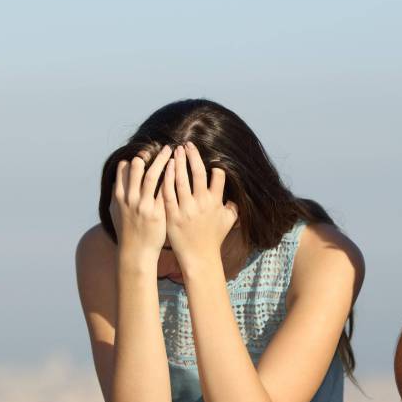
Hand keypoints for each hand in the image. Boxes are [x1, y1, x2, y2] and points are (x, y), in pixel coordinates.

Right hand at [109, 147, 170, 263]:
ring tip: (170, 150)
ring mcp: (143, 205)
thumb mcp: (117, 211)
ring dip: (161, 160)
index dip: (134, 159)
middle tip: (159, 146)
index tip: (144, 151)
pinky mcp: (157, 213)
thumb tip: (119, 179)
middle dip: (148, 154)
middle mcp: (130, 199)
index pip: (123, 169)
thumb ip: (118, 194)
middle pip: (137, 168)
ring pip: (151, 176)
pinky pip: (165, 190)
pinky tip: (178, 168)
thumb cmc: (128, 232)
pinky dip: (170, 177)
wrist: (136, 253)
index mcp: (119, 196)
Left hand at [163, 142, 238, 275]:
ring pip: (181, 180)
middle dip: (192, 156)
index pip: (218, 176)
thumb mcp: (229, 221)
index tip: (209, 157)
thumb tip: (236, 194)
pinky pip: (167, 192)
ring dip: (178, 162)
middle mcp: (202, 203)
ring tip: (175, 150)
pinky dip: (167, 178)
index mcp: (216, 202)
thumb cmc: (214, 238)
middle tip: (187, 144)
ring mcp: (186, 208)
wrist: (199, 257)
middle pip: (197, 173)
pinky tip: (165, 168)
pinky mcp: (172, 214)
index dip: (215, 166)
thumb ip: (232, 206)